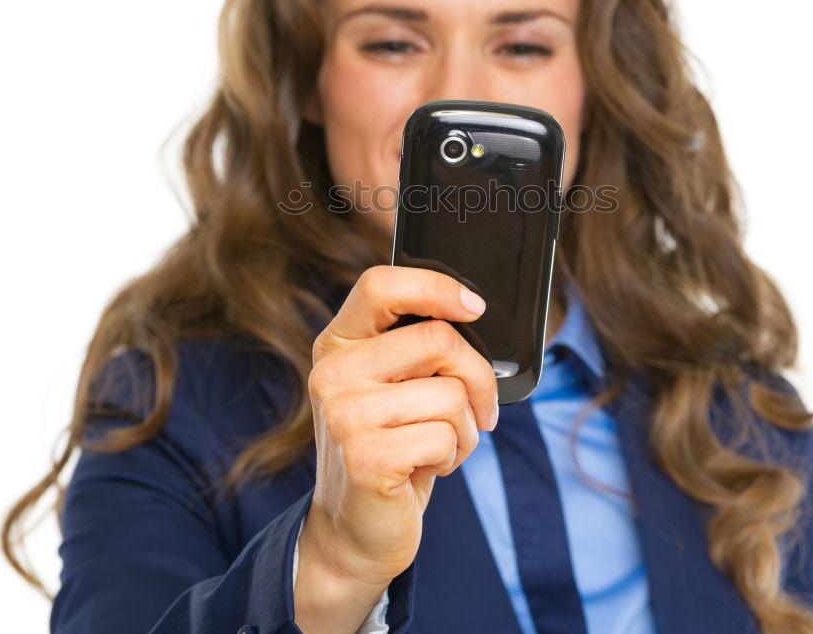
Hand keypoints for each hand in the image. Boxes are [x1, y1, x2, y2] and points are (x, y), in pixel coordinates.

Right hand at [301, 264, 498, 587]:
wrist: (354, 528)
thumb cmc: (390, 446)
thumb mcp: (395, 386)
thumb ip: (416, 348)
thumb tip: (471, 313)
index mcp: (339, 343)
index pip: (381, 284)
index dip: (436, 286)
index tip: (474, 306)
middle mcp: (333, 372)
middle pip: (438, 339)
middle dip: (479, 378)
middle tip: (478, 409)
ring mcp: (344, 414)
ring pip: (451, 394)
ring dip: (464, 428)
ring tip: (436, 445)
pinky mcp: (366, 455)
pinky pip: (446, 436)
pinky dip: (452, 456)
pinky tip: (424, 468)